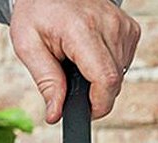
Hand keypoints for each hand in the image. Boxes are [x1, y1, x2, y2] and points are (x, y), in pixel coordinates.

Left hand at [10, 0, 140, 121]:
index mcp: (82, 30)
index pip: (106, 79)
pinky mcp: (129, 29)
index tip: (85, 113)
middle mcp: (109, 26)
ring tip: (76, 63)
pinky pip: (123, 62)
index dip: (98, 105)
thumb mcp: (28, 46)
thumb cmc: (37, 11)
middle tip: (69, 85)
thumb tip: (56, 114)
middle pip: (114, 81)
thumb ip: (46, 82)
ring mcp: (122, 26)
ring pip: (119, 74)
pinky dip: (106, 67)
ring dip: (98, 80)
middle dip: (94, 95)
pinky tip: (89, 55)